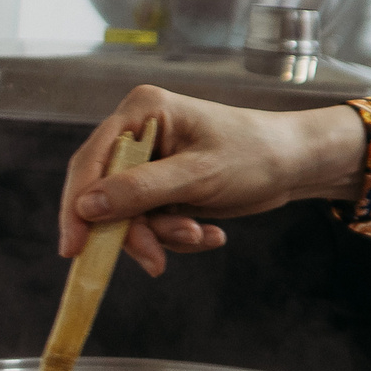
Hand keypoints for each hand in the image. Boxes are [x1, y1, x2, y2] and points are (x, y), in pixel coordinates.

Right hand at [59, 87, 368, 275]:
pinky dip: (176, 236)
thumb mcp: (200, 175)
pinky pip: (151, 222)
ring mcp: (150, 161)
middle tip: (156, 260)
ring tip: (201, 235)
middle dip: (133, 231)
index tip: (74, 249)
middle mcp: (139, 132)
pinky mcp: (163, 186)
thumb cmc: (256, 155)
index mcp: (142, 111)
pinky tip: (210, 234)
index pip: (91, 161)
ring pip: (128, 215)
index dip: (77, 207)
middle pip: (104, 194)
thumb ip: (142, 190)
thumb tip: (86, 206)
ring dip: (162, 236)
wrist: (296, 165)